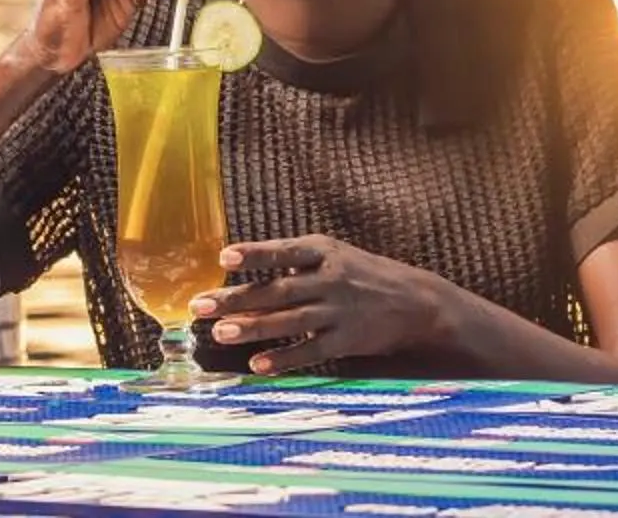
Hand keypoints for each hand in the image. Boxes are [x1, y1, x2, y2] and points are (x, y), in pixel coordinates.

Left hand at [195, 236, 456, 374]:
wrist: (416, 302)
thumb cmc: (362, 274)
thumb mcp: (335, 255)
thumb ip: (295, 263)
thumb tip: (243, 270)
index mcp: (324, 252)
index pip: (284, 251)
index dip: (255, 254)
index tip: (224, 257)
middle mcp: (330, 279)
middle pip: (277, 289)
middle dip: (236, 298)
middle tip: (201, 306)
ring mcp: (338, 311)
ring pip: (289, 320)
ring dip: (252, 328)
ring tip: (220, 333)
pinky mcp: (346, 340)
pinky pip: (310, 351)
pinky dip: (284, 359)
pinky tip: (257, 366)